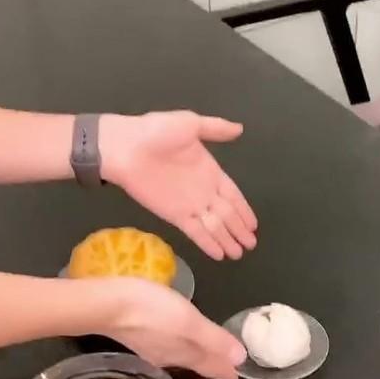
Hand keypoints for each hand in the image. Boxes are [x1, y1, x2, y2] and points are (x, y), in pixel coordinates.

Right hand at [89, 277, 246, 378]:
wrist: (105, 305)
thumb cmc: (150, 310)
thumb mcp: (189, 322)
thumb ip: (214, 340)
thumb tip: (241, 359)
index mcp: (182, 354)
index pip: (209, 366)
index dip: (224, 370)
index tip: (236, 378)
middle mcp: (167, 356)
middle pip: (195, 362)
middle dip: (211, 364)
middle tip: (225, 368)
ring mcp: (149, 347)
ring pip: (179, 355)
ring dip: (194, 355)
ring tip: (204, 354)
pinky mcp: (136, 336)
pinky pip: (165, 345)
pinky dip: (177, 344)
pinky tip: (172, 339)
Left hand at [100, 111, 257, 260]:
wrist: (125, 147)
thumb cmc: (155, 131)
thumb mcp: (190, 123)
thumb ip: (215, 129)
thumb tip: (240, 129)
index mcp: (210, 171)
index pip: (233, 195)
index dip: (244, 210)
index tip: (254, 225)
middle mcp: (203, 191)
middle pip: (227, 215)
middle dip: (239, 230)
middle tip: (250, 244)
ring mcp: (189, 205)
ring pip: (214, 227)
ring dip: (227, 240)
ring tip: (238, 255)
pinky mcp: (175, 216)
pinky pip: (196, 233)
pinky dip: (208, 244)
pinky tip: (219, 255)